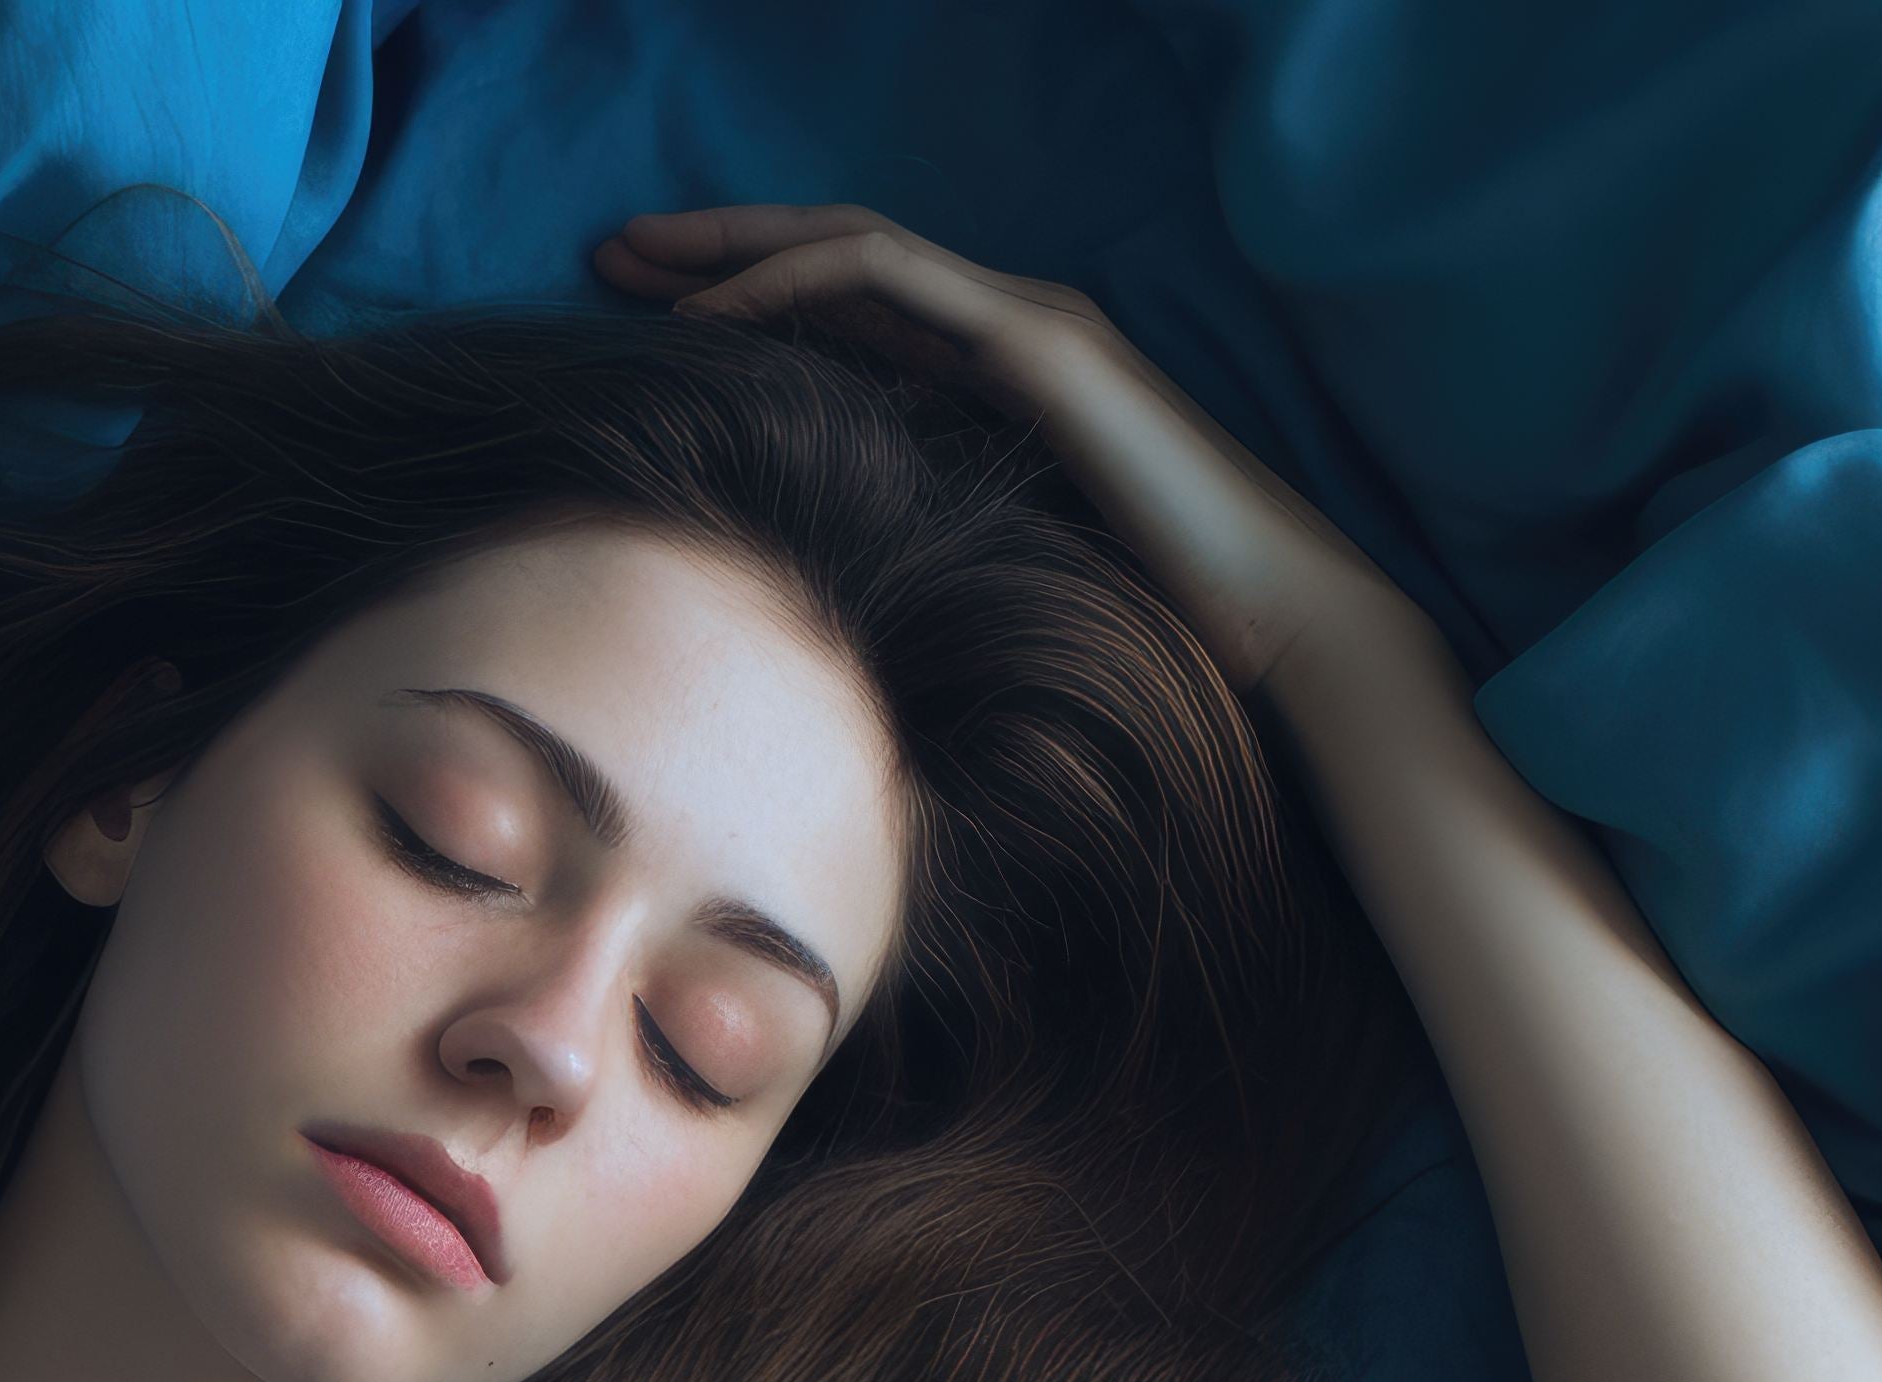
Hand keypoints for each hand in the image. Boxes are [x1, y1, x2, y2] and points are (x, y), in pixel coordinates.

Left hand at [592, 205, 1424, 703]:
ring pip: (853, 248)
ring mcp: (1029, 327)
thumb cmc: (1152, 633)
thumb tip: (826, 619)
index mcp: (998, 382)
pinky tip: (716, 315)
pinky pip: (891, 286)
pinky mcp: (1041, 347)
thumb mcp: (997, 583)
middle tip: (611, 254)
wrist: (1270, 626)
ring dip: (737, 249)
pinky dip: (795, 287)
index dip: (750, 301)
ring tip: (636, 267)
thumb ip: (927, 558)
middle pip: (838, 259)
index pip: (853, 314)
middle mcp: (1011, 331)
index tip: (648, 320)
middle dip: (720, 248)